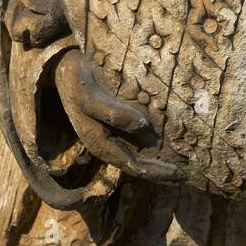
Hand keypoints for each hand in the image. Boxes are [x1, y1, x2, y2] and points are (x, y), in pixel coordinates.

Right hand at [55, 50, 180, 184]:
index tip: (179, 174)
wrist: (62, 68)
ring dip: (155, 164)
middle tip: (184, 177)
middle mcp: (106, 143)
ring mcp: (109, 134)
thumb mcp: (89, 96)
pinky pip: (134, 141)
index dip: (156, 172)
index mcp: (100, 143)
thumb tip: (143, 126)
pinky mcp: (113, 124)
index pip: (133, 165)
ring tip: (176, 170)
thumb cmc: (75, 82)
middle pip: (136, 165)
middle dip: (159, 173)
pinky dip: (148, 147)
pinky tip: (161, 145)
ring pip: (135, 156)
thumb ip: (113, 113)